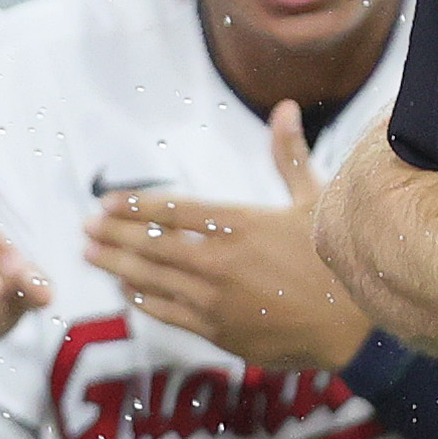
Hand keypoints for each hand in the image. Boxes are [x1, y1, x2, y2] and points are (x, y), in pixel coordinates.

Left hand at [84, 101, 372, 370]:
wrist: (351, 326)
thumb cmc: (336, 258)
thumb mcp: (315, 200)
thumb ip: (289, 156)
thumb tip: (284, 108)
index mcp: (243, 224)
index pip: (173, 211)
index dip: (135, 206)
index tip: (106, 203)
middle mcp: (221, 261)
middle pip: (152, 246)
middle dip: (114, 235)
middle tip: (86, 228)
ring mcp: (215, 299)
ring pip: (151, 279)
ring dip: (117, 266)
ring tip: (91, 255)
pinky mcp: (216, 331)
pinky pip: (166, 312)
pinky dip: (142, 300)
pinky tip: (129, 291)